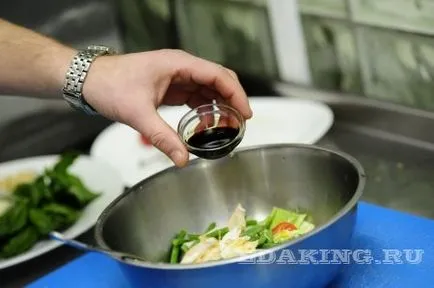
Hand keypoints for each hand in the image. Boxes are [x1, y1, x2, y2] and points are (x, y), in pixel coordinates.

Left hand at [82, 49, 251, 166]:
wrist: (90, 80)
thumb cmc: (110, 85)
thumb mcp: (138, 113)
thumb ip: (163, 137)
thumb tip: (182, 159)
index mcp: (178, 64)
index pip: (218, 75)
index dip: (236, 94)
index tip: (246, 113)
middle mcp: (181, 68)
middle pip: (218, 81)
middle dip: (232, 101)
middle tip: (240, 124)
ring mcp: (177, 77)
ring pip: (208, 90)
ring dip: (219, 107)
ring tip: (226, 129)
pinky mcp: (171, 87)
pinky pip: (196, 97)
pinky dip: (204, 111)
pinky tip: (206, 126)